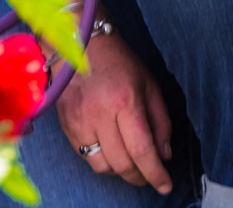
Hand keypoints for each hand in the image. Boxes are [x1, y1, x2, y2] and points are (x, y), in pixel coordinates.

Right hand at [57, 32, 172, 194]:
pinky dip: (103, 162)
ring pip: (102, 166)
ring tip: (135, 168)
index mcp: (126, 103)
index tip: (165, 186)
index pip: (143, 150)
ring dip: (121, 173)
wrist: (82, 48)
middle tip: (152, 178)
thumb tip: (164, 154)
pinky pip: (86, 157)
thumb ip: (160, 121)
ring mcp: (80, 124)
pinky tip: (114, 156)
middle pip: (122, 164)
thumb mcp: (150, 85)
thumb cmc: (122, 64)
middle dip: (140, 177)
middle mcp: (101, 117)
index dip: (155, 173)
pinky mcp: (67, 128)